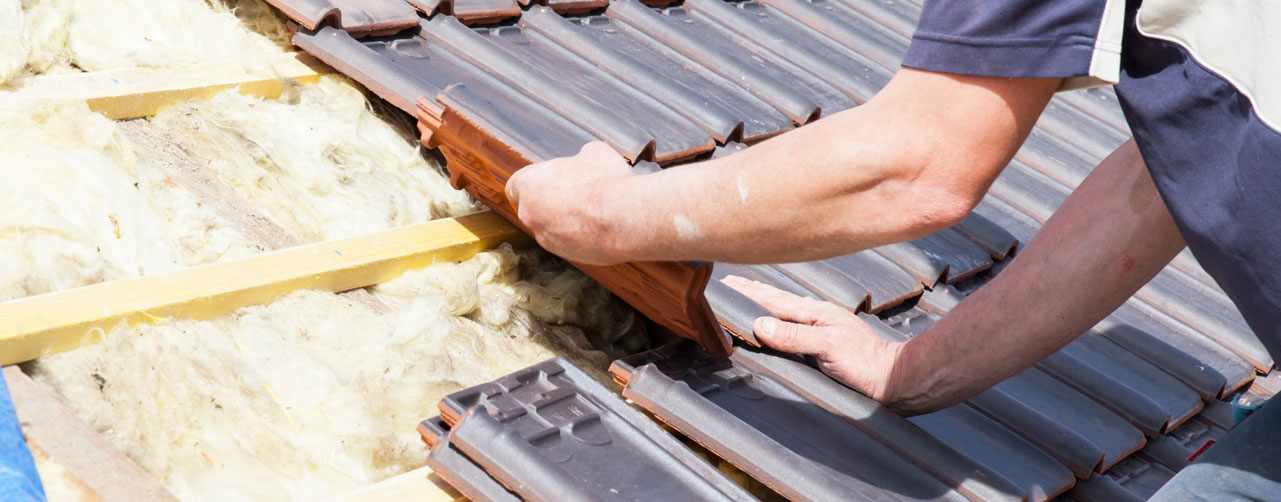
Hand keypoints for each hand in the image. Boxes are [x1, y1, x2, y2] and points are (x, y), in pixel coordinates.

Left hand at [505, 142, 635, 265]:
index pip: (515, 186)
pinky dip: (581, 237)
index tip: (548, 181)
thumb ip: (580, 158)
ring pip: (551, 228)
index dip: (534, 183)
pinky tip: (601, 225)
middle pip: (533, 207)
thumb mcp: (595, 152)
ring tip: (594, 210)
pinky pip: (569, 243)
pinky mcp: (567, 256)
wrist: (626, 218)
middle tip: (576, 193)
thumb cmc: (606, 182)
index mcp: (530, 185)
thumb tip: (587, 160)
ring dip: (566, 220)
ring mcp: (547, 239)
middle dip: (551, 201)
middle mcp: (531, 215)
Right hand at [722, 275, 902, 402]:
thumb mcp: (827, 347)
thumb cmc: (865, 363)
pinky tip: (776, 320)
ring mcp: (820, 327)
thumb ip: (794, 336)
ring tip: (747, 293)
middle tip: (728, 280)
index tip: (725, 281)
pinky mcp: (823, 341)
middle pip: (775, 298)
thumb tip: (759, 324)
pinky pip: (791, 323)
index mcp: (813, 312)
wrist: (893, 379)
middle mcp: (815, 315)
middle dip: (751, 289)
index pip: (771, 299)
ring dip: (763, 300)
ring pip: (783, 308)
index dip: (747, 291)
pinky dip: (776, 316)